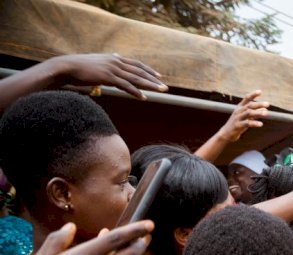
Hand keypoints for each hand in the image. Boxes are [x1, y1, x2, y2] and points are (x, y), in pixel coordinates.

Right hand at [48, 53, 167, 99]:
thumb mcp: (97, 62)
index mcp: (114, 58)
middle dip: (154, 80)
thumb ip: (108, 62)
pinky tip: (143, 98)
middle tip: (165, 87)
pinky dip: (135, 92)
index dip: (148, 70)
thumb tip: (116, 58)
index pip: (136, 64)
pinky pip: (125, 86)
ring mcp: (112, 69)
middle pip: (139, 71)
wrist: (66, 67)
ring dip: (150, 86)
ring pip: (136, 78)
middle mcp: (116, 62)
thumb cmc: (80, 67)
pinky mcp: (107, 77)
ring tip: (160, 92)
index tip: (158, 75)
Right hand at [215, 90, 268, 142]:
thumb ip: (255, 113)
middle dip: (259, 104)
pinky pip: (247, 123)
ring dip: (258, 112)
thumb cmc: (238, 124)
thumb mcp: (246, 117)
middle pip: (249, 105)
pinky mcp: (238, 125)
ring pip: (248, 113)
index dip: (253, 94)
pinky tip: (261, 124)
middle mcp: (238, 111)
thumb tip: (265, 109)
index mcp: (240, 107)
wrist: (226, 133)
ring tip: (266, 113)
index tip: (260, 91)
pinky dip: (254, 123)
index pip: (246, 98)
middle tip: (268, 104)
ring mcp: (238, 118)